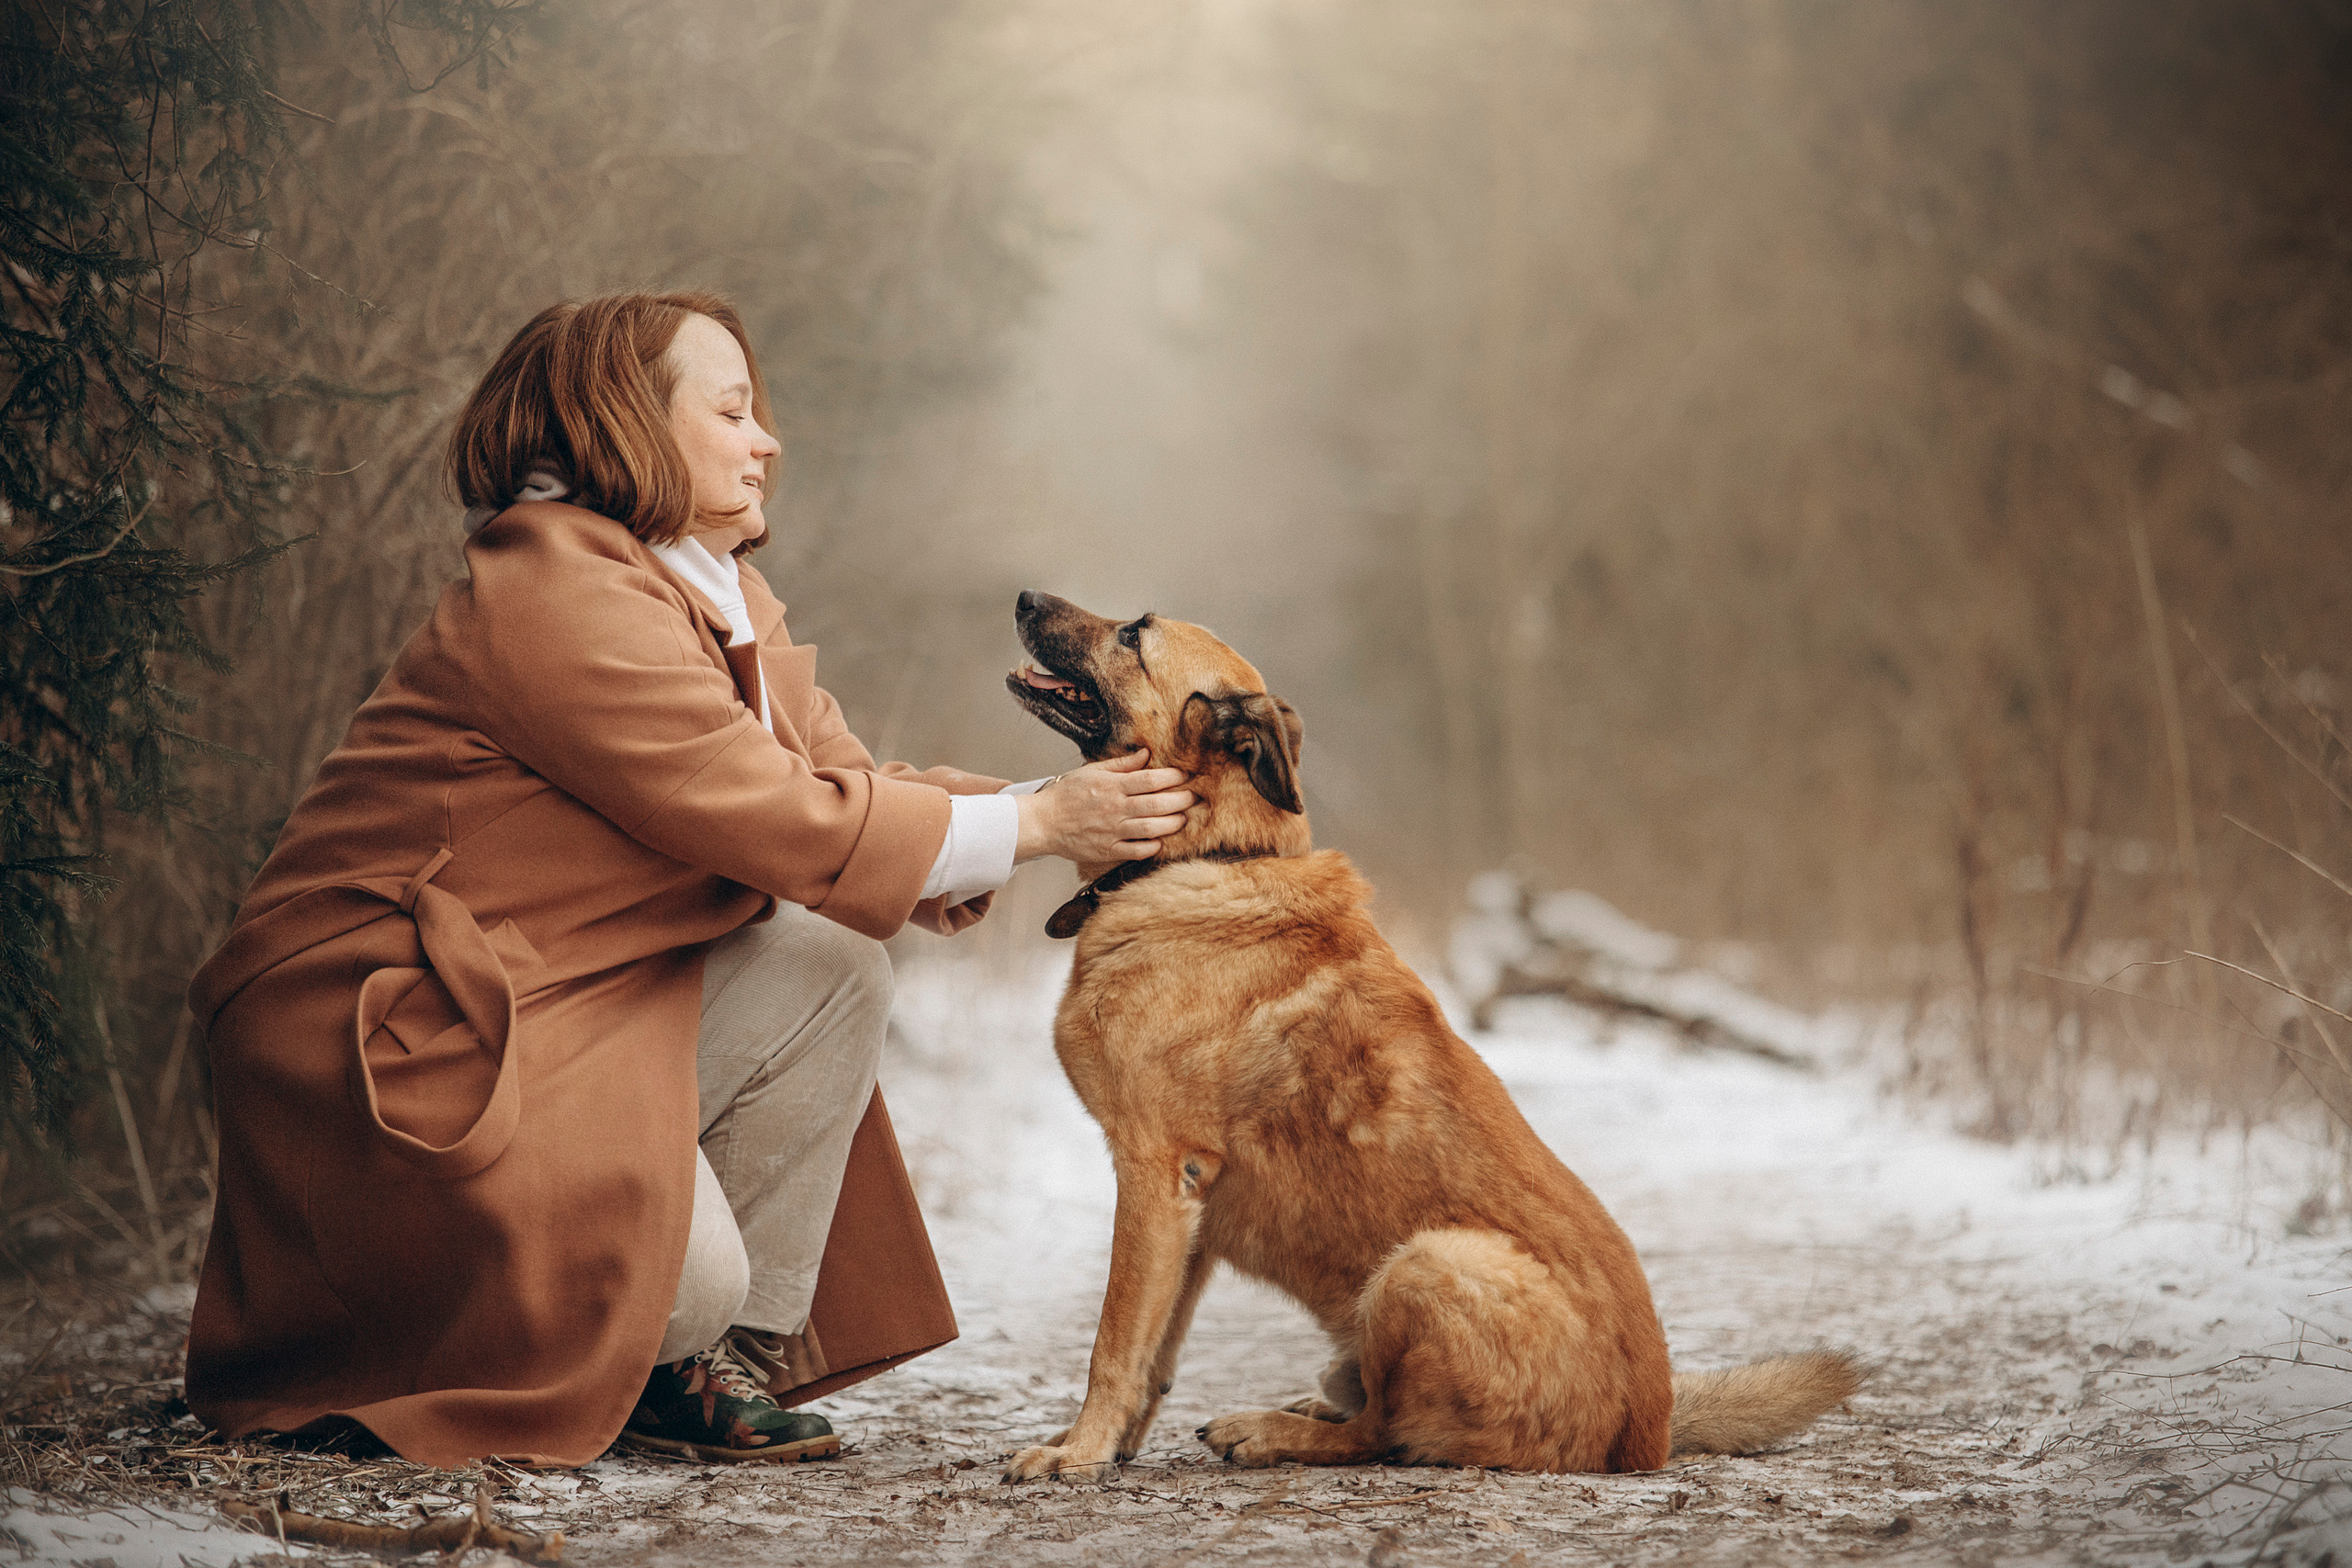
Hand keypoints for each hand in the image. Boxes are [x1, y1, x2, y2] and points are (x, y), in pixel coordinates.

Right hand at [1014, 750, 1195, 865]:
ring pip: (1152, 828)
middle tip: (1193, 797)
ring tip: (1183, 818)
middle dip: (1181, 800)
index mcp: (1112, 786)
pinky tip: (1161, 840)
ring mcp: (1112, 831)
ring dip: (1173, 823)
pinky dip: (1153, 846)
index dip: (1173, 778)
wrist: (1043, 822)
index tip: (1185, 776)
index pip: (1151, 780)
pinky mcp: (1108, 851)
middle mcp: (1115, 808)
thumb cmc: (1066, 795)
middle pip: (1158, 805)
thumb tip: (1146, 754)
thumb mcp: (1092, 771)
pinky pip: (1138, 851)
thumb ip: (1122, 765)